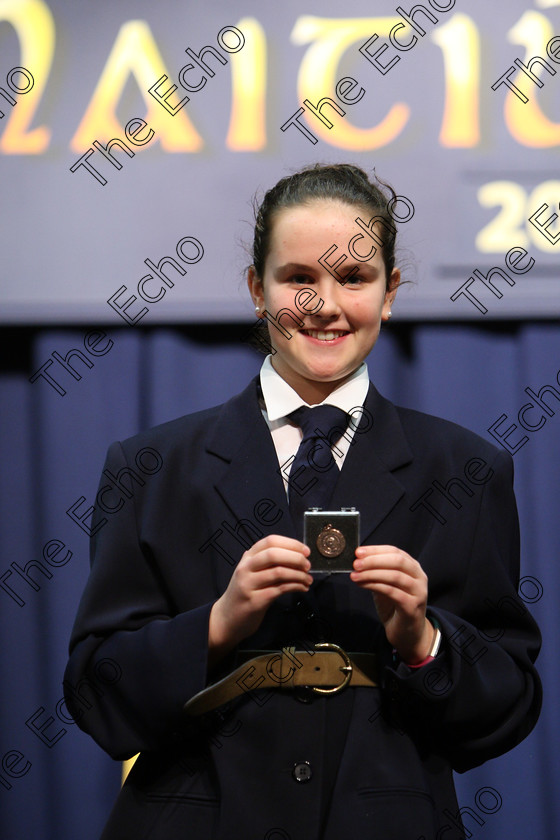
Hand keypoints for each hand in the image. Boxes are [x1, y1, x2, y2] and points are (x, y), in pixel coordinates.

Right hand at [208, 535, 311, 666]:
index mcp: (247, 558)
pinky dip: (295, 587)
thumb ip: (265, 562)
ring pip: (278, 572)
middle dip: (296, 558)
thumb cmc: (243, 594)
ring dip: (298, 575)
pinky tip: (302, 588)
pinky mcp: (255, 601)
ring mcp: (249, 584)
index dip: (291, 543)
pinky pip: (279, 589)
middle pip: (274, 554)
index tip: (306, 551)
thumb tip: (293, 552)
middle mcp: (246, 568)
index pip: (270, 541)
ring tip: (308, 579)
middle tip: (308, 565)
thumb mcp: (251, 573)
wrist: (226, 619)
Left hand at [350, 545, 432, 663]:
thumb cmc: (395, 606)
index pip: (395, 551)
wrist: (407, 633)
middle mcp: (419, 577)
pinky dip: (375, 586)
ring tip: (355, 575)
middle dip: (374, 560)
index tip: (358, 552)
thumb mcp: (384, 585)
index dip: (375, 550)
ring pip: (395, 576)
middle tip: (356, 563)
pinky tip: (363, 585)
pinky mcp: (412, 606)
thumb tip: (357, 562)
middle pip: (397, 561)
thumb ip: (375, 573)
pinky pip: (392, 592)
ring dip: (371, 573)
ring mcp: (418, 592)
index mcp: (413, 568)